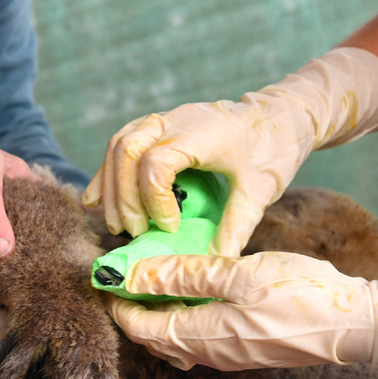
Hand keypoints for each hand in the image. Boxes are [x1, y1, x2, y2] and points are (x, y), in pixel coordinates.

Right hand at [82, 48, 377, 255]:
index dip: (154, 200)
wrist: (281, 113)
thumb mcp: (259, 192)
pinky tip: (96, 199)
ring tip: (117, 224)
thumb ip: (235, 228)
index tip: (170, 228)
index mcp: (201, 133)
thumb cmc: (274, 149)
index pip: (156, 163)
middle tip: (135, 233)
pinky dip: (107, 173)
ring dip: (110, 186)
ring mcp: (164, 119)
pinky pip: (121, 143)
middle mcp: (175, 121)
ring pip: (118, 145)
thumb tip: (213, 264)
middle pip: (126, 150)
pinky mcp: (158, 125)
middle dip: (123, 197)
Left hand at [108, 252, 377, 378]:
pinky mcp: (244, 348)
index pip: (140, 326)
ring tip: (151, 276)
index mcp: (200, 335)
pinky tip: (190, 288)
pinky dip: (182, 313)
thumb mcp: (237, 274)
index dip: (117, 301)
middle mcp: (208, 353)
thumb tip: (135, 273)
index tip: (105, 274)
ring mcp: (227, 354)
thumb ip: (185, 273)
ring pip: (175, 337)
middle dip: (131, 307)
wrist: (354, 325)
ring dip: (157, 310)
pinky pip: (197, 336)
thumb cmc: (299, 295)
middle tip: (122, 273)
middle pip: (153, 335)